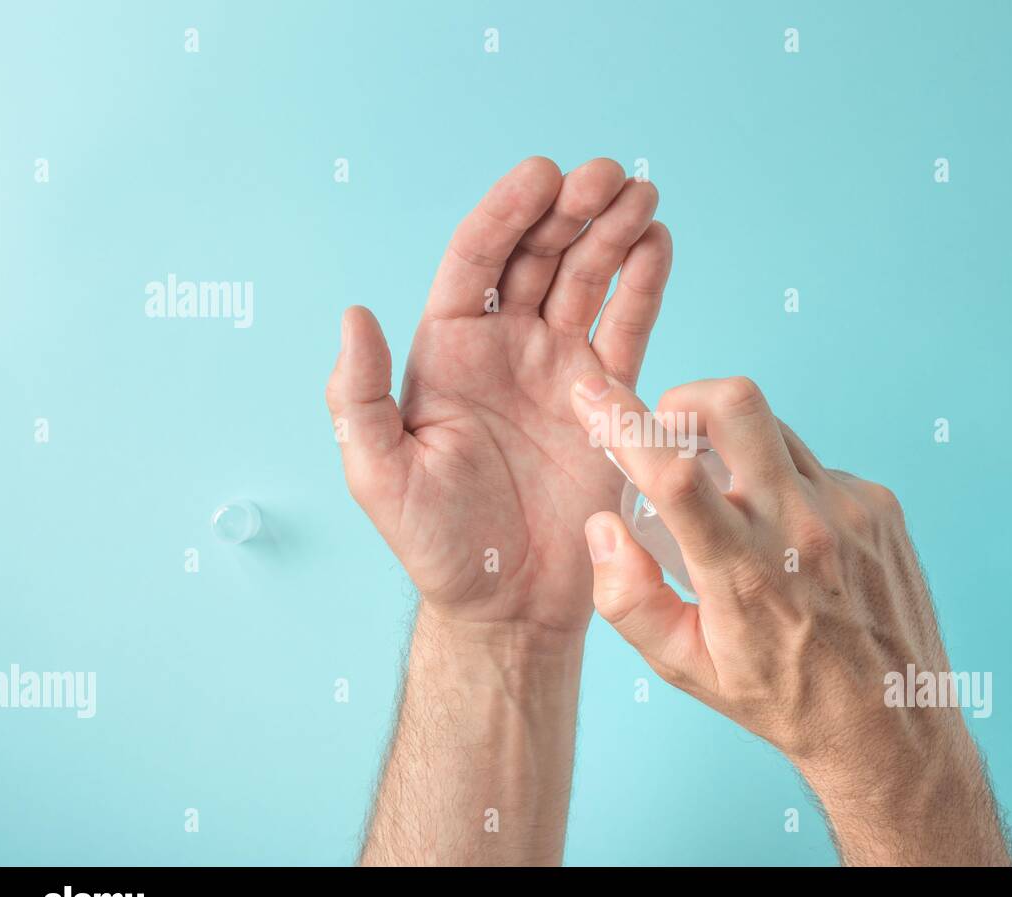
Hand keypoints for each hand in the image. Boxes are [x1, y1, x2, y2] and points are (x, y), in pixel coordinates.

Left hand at [326, 157, 670, 637]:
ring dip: (614, 233)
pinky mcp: (608, 402)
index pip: (476, 259)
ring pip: (588, 281)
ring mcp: (560, 371)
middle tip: (608, 176)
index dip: (507, 212)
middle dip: (572, 210)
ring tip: (643, 195)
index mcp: (448, 353)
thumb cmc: (437, 548)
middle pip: (539, 256)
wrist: (509, 606)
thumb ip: (358, 396)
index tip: (542, 175)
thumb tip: (353, 314)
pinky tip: (659, 244)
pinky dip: (645, 286)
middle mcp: (505, 349)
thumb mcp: (378, 476)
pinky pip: (628, 331)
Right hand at [569, 373, 1011, 864]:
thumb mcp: (688, 669)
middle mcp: (803, 530)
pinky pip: (811, 463)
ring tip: (732, 508)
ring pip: (773, 428)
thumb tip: (603, 525)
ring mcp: (849, 509)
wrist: (893, 725)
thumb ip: (629, 599)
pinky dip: (782, 481)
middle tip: (670, 434)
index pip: (675, 475)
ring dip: (733, 446)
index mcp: (745, 575)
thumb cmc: (783, 698)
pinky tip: (789, 537)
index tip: (591, 393)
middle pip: (736, 405)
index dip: (623, 422)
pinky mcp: (879, 503)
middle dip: (684, 399)